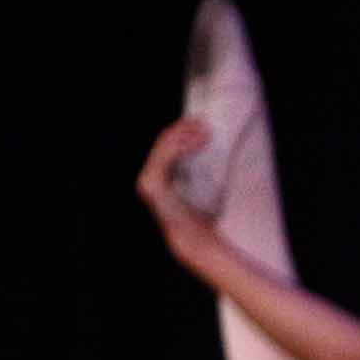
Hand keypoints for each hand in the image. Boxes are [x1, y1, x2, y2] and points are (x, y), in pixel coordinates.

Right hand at [134, 114, 224, 245]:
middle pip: (164, 140)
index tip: (201, 122)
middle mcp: (149, 175)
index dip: (182, 129)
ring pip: (164, 146)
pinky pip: (165, 158)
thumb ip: (199, 167)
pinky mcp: (151, 185)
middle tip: (204, 123)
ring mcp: (147, 180)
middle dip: (184, 128)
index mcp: (159, 173)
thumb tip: (212, 143)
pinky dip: (181, 148)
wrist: (194, 237)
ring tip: (204, 133)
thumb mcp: (202, 185)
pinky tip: (197, 143)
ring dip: (185, 136)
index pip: (167, 142)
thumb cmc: (201, 213)